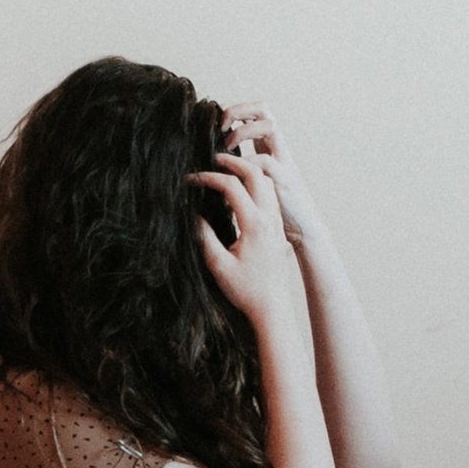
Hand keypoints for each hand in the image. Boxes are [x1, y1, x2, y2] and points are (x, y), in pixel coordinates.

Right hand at [187, 150, 307, 320]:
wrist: (273, 307)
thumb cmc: (246, 290)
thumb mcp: (218, 265)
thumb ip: (204, 237)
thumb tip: (193, 215)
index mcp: (254, 224)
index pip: (232, 186)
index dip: (208, 178)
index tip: (191, 180)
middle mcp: (269, 218)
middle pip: (256, 174)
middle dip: (233, 162)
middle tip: (213, 160)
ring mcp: (276, 222)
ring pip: (266, 183)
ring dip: (247, 171)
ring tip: (226, 170)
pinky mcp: (277, 228)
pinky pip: (269, 195)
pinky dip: (255, 184)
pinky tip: (240, 192)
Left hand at [219, 101, 316, 240]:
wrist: (303, 231)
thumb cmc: (275, 210)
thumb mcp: (255, 183)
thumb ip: (240, 170)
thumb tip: (212, 164)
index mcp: (270, 148)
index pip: (256, 112)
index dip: (235, 108)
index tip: (215, 123)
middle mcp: (278, 150)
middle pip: (264, 110)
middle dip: (238, 110)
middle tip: (219, 126)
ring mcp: (283, 163)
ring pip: (270, 127)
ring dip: (243, 131)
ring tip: (225, 147)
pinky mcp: (284, 181)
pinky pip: (266, 161)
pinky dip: (246, 163)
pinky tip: (232, 175)